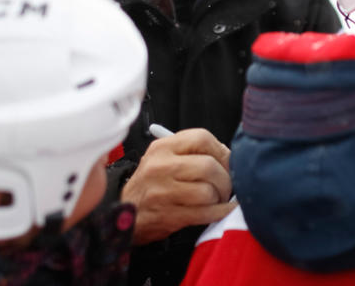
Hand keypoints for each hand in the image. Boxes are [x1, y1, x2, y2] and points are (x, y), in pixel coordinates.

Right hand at [120, 128, 237, 244]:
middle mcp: (161, 167)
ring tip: (218, 198)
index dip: (221, 151)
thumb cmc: (151, 185)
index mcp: (162, 148)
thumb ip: (191, 152)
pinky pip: (205, 213)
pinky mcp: (169, 215)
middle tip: (227, 185)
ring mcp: (163, 192)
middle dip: (225, 178)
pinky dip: (220, 211)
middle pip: (208, 166)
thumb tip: (228, 156)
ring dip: (220, 197)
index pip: (202, 138)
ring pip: (208, 191)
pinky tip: (223, 209)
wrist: (126, 214)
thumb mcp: (163, 159)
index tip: (227, 162)